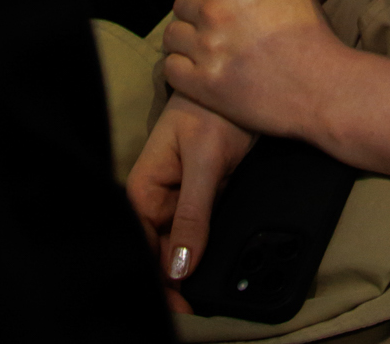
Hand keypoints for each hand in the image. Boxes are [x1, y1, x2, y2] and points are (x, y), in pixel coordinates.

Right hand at [126, 91, 252, 305]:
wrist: (247, 83)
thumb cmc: (215, 108)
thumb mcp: (205, 161)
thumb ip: (192, 214)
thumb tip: (178, 268)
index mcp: (145, 186)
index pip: (141, 244)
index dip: (158, 278)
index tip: (179, 304)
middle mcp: (157, 195)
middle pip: (159, 250)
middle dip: (173, 279)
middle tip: (195, 306)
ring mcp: (179, 197)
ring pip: (179, 246)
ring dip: (188, 267)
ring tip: (200, 295)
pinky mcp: (201, 196)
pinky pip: (198, 231)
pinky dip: (203, 249)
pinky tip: (210, 266)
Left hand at [161, 0, 341, 140]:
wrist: (323, 87)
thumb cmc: (308, 30)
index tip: (235, 9)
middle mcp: (216, 9)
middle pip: (182, 2)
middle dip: (199, 14)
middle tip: (226, 32)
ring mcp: (207, 48)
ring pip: (172, 35)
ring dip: (188, 41)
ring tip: (214, 51)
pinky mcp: (202, 84)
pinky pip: (171, 68)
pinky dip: (183, 70)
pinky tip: (206, 71)